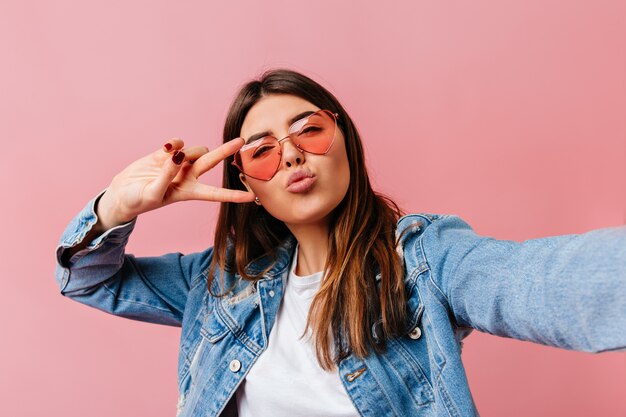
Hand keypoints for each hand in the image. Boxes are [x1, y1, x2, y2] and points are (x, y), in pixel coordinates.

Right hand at [97, 137, 253, 226]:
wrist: (121, 193)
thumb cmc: (138, 200)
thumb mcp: (153, 194)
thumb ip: (166, 175)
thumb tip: (178, 156)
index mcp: (189, 192)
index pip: (216, 194)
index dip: (233, 195)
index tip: (252, 198)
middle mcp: (188, 176)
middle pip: (212, 162)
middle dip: (226, 151)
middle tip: (241, 140)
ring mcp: (178, 163)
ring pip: (194, 150)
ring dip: (187, 150)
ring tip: (171, 158)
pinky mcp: (166, 153)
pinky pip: (178, 143)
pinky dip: (174, 144)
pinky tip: (165, 149)